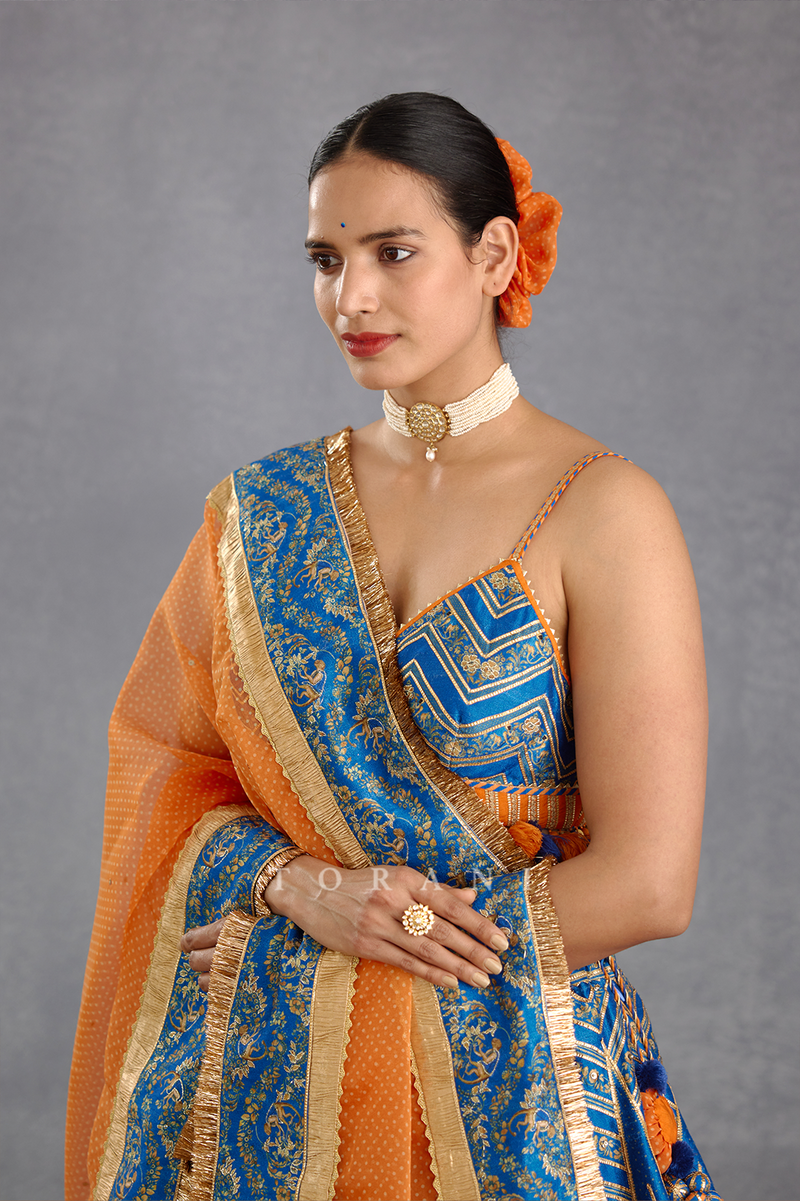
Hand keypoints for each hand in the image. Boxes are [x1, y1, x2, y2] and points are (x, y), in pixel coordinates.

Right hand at [181, 855, 509, 993]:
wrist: (312, 891)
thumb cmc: (361, 883)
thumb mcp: (397, 878)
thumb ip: (435, 890)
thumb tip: (472, 898)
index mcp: (406, 878)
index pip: (450, 904)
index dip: (477, 923)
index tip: (501, 939)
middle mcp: (394, 900)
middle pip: (442, 930)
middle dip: (473, 950)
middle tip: (497, 965)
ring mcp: (378, 924)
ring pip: (426, 950)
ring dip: (458, 966)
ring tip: (482, 978)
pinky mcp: (365, 944)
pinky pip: (405, 962)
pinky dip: (431, 973)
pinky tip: (451, 982)